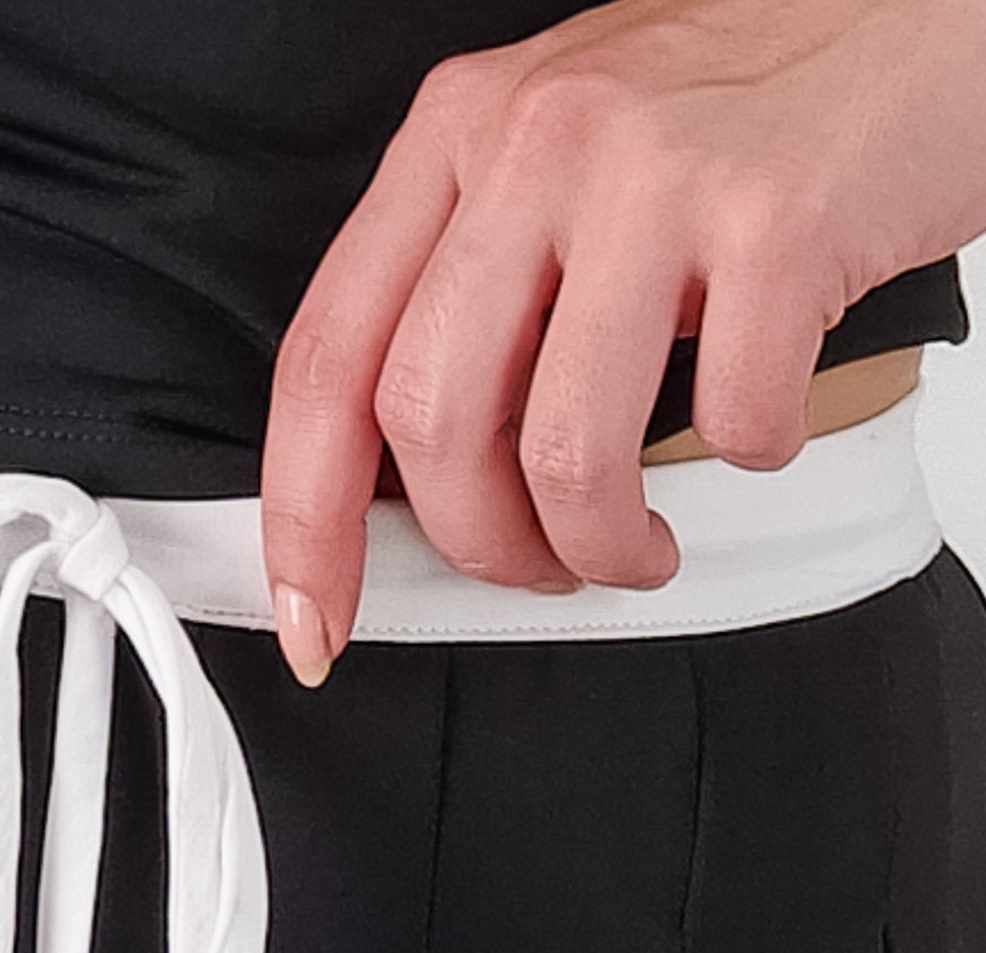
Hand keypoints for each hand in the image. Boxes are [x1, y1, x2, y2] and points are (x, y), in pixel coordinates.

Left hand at [262, 0, 985, 679]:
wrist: (920, 8)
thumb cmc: (743, 106)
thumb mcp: (562, 158)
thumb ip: (476, 285)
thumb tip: (416, 480)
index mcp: (457, 136)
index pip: (327, 358)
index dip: (305, 518)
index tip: (316, 619)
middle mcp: (537, 143)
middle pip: (431, 422)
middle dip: (480, 545)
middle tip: (539, 568)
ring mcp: (656, 175)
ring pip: (564, 452)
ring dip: (600, 544)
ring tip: (638, 544)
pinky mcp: (777, 220)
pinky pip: (726, 420)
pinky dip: (746, 457)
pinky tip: (759, 419)